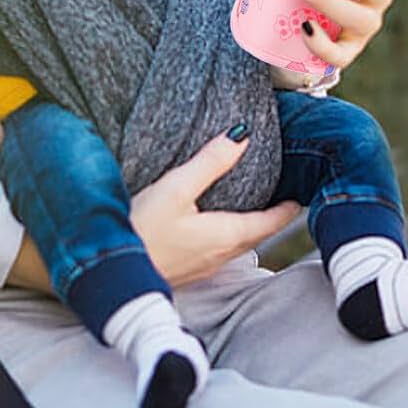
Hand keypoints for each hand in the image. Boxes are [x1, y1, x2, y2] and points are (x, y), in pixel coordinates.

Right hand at [130, 130, 300, 286]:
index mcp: (224, 236)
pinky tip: (212, 224)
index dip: (287, 209)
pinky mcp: (183, 269)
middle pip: (255, 235)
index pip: (269, 223)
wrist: (107, 271)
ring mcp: (201, 266)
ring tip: (251, 205)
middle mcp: (218, 256)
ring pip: (236, 245)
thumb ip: (210, 162)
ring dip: (248, 226)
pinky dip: (226, 235)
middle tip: (280, 195)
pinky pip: (216, 251)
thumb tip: (242, 136)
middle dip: (270, 217)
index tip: (300, 195)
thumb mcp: (176, 189)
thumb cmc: (142, 230)